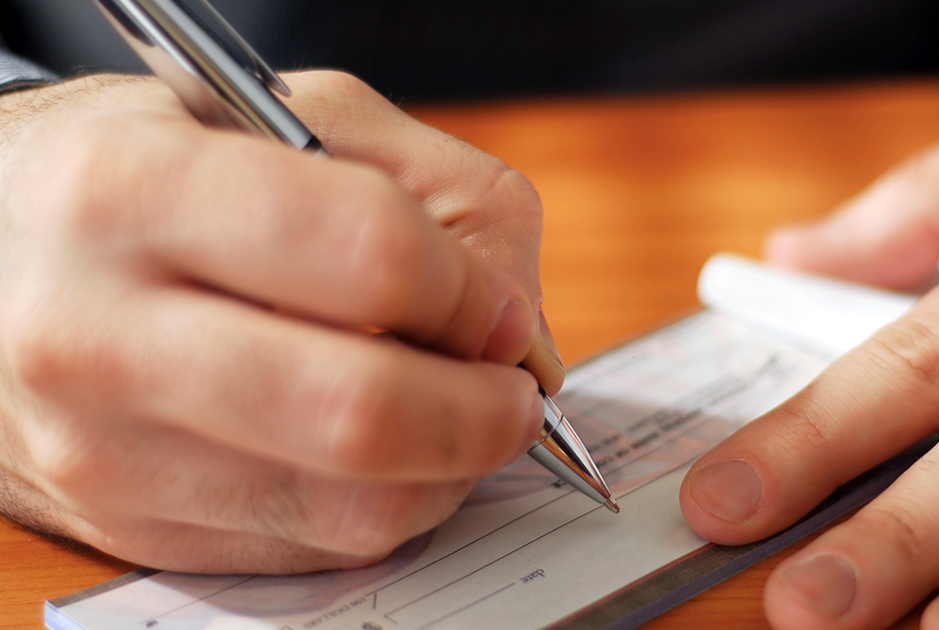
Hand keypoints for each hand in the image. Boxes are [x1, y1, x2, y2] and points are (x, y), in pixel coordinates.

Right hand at [0, 72, 560, 572]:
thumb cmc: (147, 175)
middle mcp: (99, 333)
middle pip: (360, 410)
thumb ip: (434, 191)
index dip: (469, 291)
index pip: (368, 255)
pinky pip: (316, 547)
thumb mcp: (281, 116)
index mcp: (133, 191)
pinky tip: (377, 447)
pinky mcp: (134, 530)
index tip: (493, 307)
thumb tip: (514, 327)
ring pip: (353, 505)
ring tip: (451, 413)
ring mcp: (106, 452)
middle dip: (484, 411)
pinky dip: (385, 502)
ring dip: (447, 467)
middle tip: (510, 390)